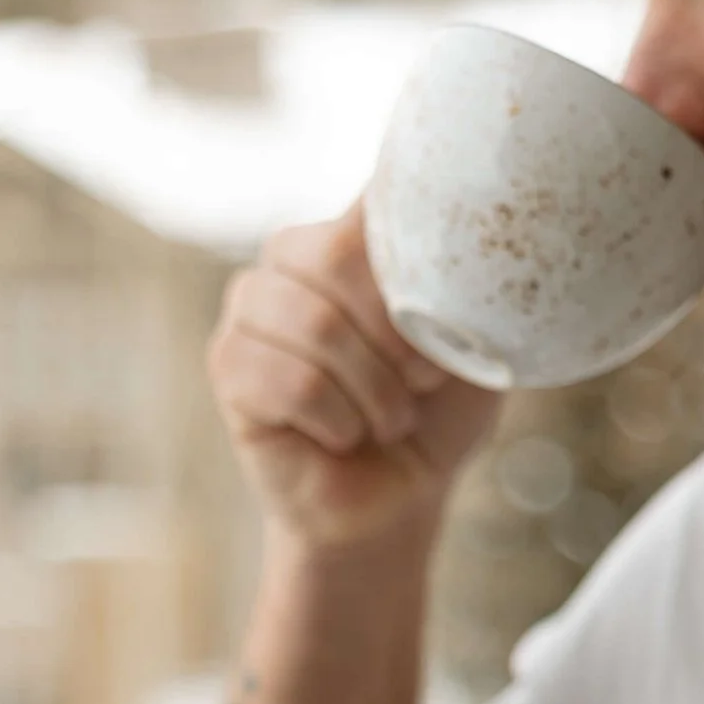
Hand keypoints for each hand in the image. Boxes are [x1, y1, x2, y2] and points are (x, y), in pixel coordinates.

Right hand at [209, 202, 494, 546]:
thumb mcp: (475, 335)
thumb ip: (465, 273)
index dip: (415, 270)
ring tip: (389, 419)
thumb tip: (469, 213)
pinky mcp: (228, 365)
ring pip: (313, 323)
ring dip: (372, 388)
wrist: (397, 499)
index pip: (369, 203)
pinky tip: (342, 436)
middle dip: (393, 333)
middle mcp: (290, 256)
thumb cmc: (436, 412)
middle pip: (332, 252)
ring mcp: (250, 309)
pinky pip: (289, 381)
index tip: (445, 333)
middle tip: (421, 382)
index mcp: (350, 230)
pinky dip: (336, 420)